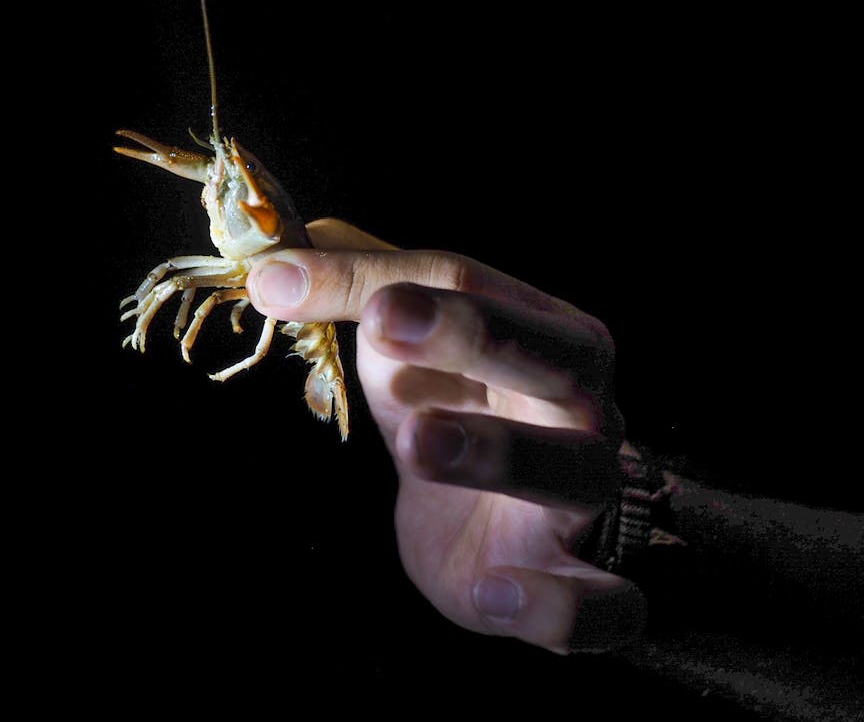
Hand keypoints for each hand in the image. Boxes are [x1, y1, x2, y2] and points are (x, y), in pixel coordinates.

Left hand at [247, 219, 645, 652]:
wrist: (505, 522)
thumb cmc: (457, 406)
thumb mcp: (403, 347)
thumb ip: (351, 294)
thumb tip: (268, 267)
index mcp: (544, 331)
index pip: (467, 280)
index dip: (378, 276)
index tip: (283, 280)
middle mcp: (583, 406)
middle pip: (551, 358)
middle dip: (470, 333)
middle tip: (383, 320)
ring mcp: (584, 494)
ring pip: (572, 471)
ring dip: (498, 453)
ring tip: (417, 441)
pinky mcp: (576, 584)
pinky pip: (604, 604)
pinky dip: (560, 606)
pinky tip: (495, 593)